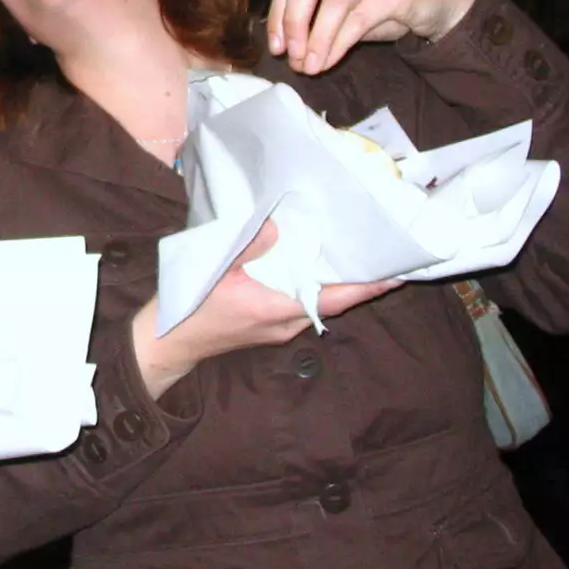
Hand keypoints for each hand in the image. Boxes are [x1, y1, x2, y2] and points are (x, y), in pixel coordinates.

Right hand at [133, 219, 401, 398]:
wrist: (171, 340)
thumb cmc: (190, 306)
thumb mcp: (214, 269)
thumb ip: (246, 246)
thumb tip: (276, 228)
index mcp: (277, 309)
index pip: (335, 298)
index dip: (368, 286)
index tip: (398, 272)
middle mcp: (286, 323)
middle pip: (336, 302)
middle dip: (361, 281)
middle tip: (383, 253)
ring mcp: (280, 328)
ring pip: (321, 304)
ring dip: (341, 285)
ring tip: (359, 257)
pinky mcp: (272, 326)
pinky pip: (306, 305)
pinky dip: (319, 288)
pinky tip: (319, 269)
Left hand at [265, 0, 476, 75]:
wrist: (442, 1)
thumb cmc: (388, 6)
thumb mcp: (346, 7)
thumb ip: (317, 17)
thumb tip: (287, 49)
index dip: (278, 13)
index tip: (276, 46)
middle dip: (292, 22)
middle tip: (291, 56)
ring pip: (333, 2)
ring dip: (316, 40)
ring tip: (310, 67)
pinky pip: (358, 19)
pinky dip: (338, 44)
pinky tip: (329, 62)